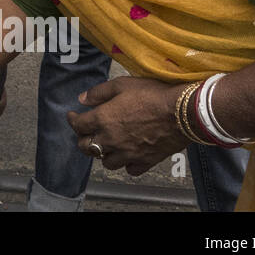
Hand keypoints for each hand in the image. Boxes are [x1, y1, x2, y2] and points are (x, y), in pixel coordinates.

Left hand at [67, 77, 188, 174]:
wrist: (182, 112)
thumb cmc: (153, 95)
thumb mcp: (122, 84)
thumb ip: (99, 93)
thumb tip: (82, 99)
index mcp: (103, 119)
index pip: (78, 125)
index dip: (72, 120)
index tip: (73, 116)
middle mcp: (112, 139)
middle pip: (87, 148)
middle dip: (83, 139)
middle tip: (86, 133)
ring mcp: (128, 153)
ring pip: (106, 162)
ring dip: (104, 154)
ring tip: (107, 145)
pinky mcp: (145, 161)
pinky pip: (130, 170)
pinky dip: (127, 164)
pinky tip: (128, 156)